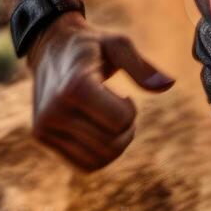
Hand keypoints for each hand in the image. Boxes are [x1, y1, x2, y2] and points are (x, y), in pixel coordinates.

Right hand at [26, 13, 173, 171]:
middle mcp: (55, 109)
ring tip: (110, 121)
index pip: (119, 121)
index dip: (130, 109)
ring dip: (115, 145)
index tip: (124, 94)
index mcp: (75, 86)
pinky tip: (98, 132)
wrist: (50, 46)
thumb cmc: (92, 45)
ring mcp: (45, 125)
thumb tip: (169, 84)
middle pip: (110, 145)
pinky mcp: (41, 136)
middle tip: (121, 109)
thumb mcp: (118, 44)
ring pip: (98, 160)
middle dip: (126, 130)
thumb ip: (142, 67)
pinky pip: (83, 165)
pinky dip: (100, 156)